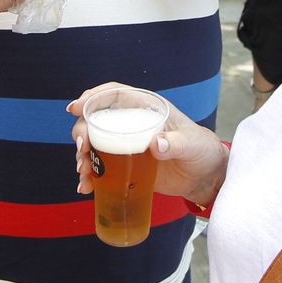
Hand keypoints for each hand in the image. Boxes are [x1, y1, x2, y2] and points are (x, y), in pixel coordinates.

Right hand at [68, 83, 229, 206]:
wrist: (205, 176)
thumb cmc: (201, 151)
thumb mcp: (192, 145)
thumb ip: (176, 143)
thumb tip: (157, 144)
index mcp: (146, 107)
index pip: (114, 94)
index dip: (92, 97)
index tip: (76, 108)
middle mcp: (132, 123)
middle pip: (97, 120)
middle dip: (82, 132)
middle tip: (82, 149)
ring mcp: (126, 145)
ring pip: (94, 144)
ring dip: (83, 156)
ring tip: (83, 172)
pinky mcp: (125, 167)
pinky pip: (101, 169)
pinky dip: (91, 178)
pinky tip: (85, 188)